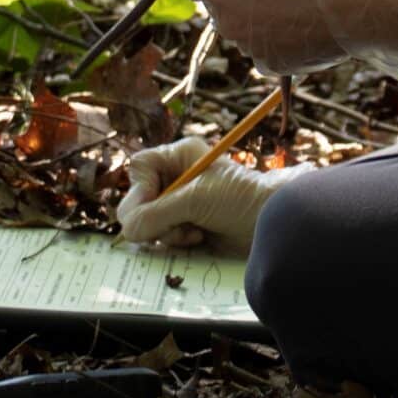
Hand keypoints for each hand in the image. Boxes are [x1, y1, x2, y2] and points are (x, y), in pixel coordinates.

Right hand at [116, 135, 304, 254]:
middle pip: (140, 198)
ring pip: (149, 221)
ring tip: (194, 231)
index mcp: (179, 157)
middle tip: (175, 225)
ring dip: (169, 231)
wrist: (269, 222)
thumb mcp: (194, 200)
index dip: (139, 189)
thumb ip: (155, 214)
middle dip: (155, 217)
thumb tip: (127, 231)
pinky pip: (164, 235)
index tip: (151, 208)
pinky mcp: (187, 224)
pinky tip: (199, 237)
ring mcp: (181, 202)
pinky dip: (177, 240)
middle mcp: (177, 177)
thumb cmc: (238, 199)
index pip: (140, 168)